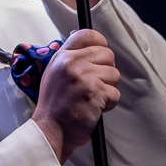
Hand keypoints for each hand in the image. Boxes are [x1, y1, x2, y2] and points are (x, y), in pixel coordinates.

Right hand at [31, 30, 120, 163]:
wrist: (50, 131)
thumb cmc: (54, 106)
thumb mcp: (54, 73)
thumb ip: (69, 55)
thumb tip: (82, 36)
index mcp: (62, 56)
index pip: (87, 34)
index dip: (99, 43)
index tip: (100, 56)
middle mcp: (72, 63)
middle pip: (107, 54)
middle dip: (106, 71)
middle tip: (94, 85)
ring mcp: (84, 77)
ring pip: (114, 74)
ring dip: (108, 88)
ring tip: (92, 98)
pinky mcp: (95, 93)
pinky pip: (115, 93)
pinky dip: (109, 103)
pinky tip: (95, 108)